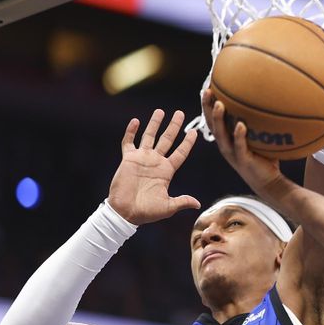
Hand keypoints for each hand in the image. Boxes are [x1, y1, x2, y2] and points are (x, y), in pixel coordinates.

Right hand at [108, 109, 199, 224]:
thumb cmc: (147, 212)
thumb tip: (198, 204)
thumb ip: (182, 201)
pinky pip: (129, 142)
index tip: (194, 131)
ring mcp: (142, 159)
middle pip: (167, 139)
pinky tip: (136, 121)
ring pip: (149, 136)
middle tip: (180, 113)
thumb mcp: (168, 207)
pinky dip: (131, 132)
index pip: (180, 153)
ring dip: (154, 124)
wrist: (125, 213)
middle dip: (174, 126)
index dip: (187, 143)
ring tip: (161, 111)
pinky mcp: (128, 159)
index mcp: (167, 171)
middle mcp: (156, 162)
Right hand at [203, 89, 284, 195]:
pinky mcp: (244, 160)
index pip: (212, 120)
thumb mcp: (259, 138)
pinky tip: (241, 125)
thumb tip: (269, 99)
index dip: (207, 105)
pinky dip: (240, 136)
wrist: (269, 183)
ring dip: (219, 119)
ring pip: (222, 135)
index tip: (207, 87)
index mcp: (226, 139)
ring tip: (219, 104)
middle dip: (207, 108)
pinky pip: (240, 147)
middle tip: (206, 91)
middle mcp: (226, 145)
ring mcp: (233, 154)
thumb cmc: (264, 158)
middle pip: (212, 124)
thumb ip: (258, 123)